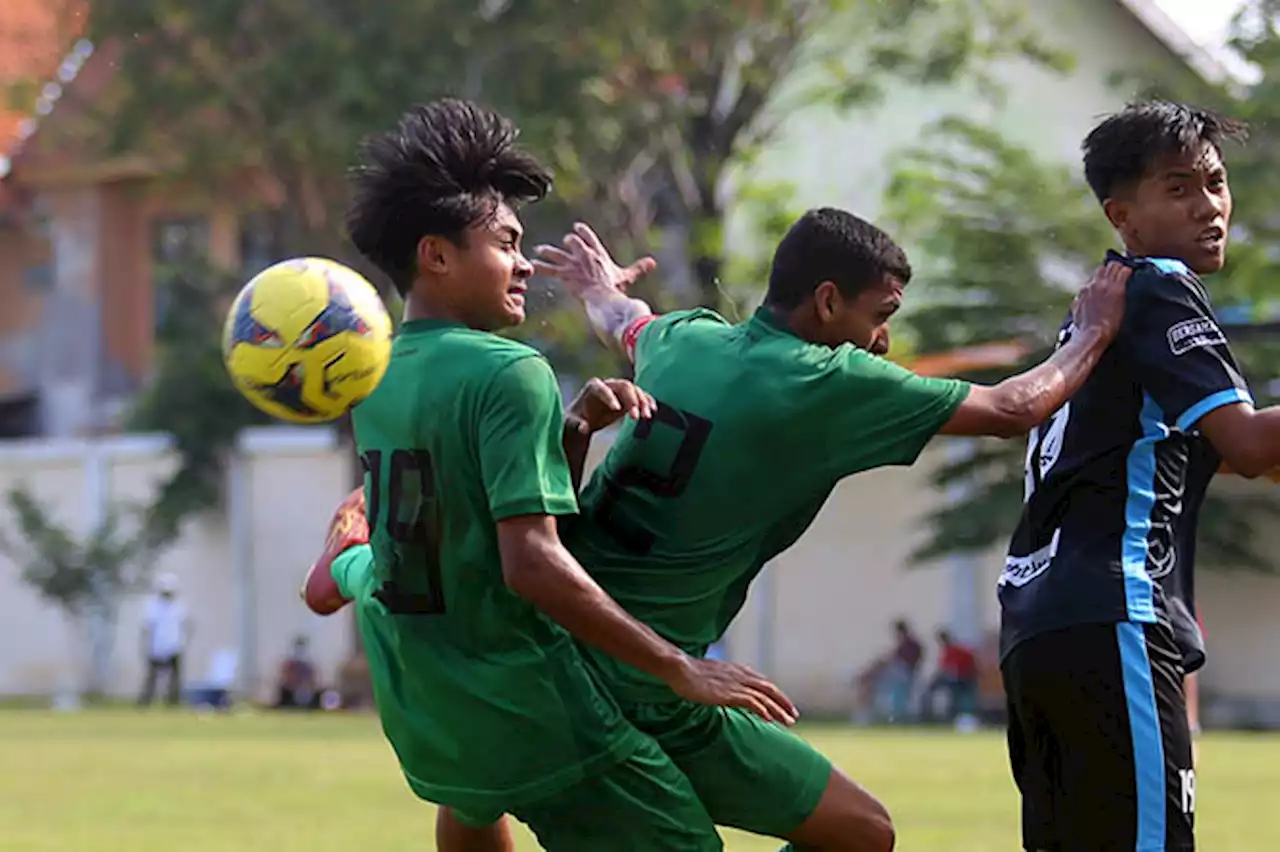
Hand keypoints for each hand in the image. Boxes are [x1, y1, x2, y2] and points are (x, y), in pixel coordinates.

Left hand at [533, 222, 656, 298]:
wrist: (605, 297)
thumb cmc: (616, 288)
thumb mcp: (627, 276)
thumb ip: (639, 268)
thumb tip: (653, 262)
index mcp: (598, 254)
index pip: (589, 238)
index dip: (583, 233)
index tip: (577, 227)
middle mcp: (584, 256)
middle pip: (572, 244)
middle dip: (568, 243)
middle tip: (563, 243)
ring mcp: (573, 265)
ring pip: (558, 255)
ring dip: (548, 252)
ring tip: (539, 250)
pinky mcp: (565, 275)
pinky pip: (551, 270)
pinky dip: (542, 268)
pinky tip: (532, 266)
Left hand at [566, 378, 655, 434]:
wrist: (584, 420)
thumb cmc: (576, 419)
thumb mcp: (572, 422)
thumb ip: (576, 424)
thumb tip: (584, 428)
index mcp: (593, 386)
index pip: (603, 388)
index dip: (610, 397)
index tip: (616, 410)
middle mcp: (609, 384)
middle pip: (624, 386)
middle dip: (631, 399)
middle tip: (635, 416)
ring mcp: (620, 390)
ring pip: (635, 391)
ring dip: (643, 402)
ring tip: (646, 417)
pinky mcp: (628, 398)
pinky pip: (641, 396)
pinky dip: (648, 402)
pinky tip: (653, 410)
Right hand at [664, 656, 798, 725]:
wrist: (680, 668)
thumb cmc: (689, 673)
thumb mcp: (711, 676)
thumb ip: (721, 682)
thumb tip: (722, 690)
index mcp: (737, 670)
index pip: (762, 682)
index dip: (775, 694)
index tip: (783, 704)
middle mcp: (740, 675)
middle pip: (769, 689)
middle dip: (783, 702)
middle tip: (794, 715)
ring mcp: (735, 684)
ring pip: (764, 697)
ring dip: (778, 709)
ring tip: (788, 722)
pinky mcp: (728, 693)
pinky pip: (751, 702)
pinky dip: (763, 709)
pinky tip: (769, 719)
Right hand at [1070, 261, 1130, 342]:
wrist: (1094, 333)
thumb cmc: (1085, 328)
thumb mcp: (1076, 314)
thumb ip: (1078, 303)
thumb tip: (1078, 300)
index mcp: (1084, 291)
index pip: (1093, 277)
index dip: (1101, 279)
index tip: (1107, 282)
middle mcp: (1093, 284)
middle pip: (1102, 268)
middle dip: (1110, 271)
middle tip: (1118, 276)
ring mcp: (1105, 285)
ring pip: (1113, 266)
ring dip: (1119, 269)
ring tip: (1125, 273)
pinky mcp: (1117, 289)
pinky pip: (1124, 272)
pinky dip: (1128, 272)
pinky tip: (1131, 274)